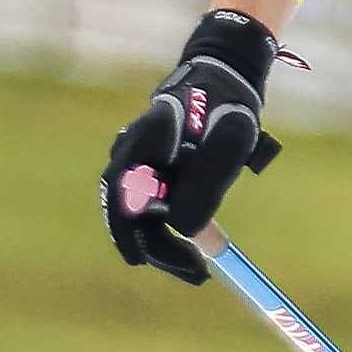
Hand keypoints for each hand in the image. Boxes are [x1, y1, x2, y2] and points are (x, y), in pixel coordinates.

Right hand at [102, 8, 281, 283]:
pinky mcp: (156, 170)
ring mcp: (141, 162)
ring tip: (197, 265)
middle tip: (195, 272)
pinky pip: (156, 207)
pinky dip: (171, 228)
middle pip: (128, 214)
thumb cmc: (227, 107)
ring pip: (142, 214)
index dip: (131, 236)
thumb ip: (206, 186)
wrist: (225, 78)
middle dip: (157, 248)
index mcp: (144, 143)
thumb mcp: (228, 145)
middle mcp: (133, 154)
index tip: (144, 263)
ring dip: (165, 242)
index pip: (123, 199)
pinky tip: (200, 240)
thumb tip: (186, 233)